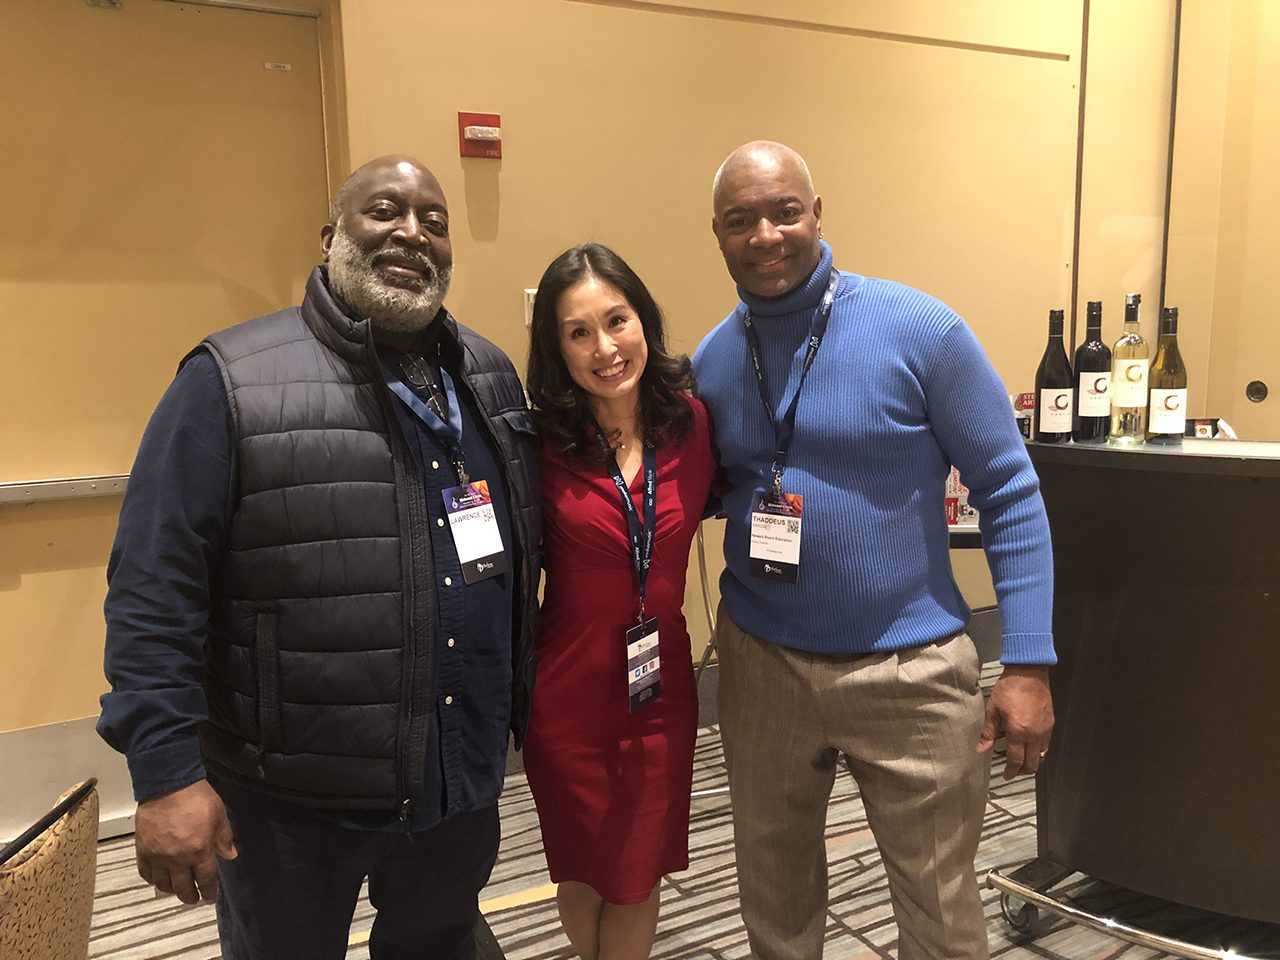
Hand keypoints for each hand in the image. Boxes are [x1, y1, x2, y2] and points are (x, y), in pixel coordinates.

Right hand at [134, 779, 236, 903]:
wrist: (167, 785)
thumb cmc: (198, 798)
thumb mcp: (219, 815)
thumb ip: (224, 838)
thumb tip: (230, 856)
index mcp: (200, 851)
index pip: (205, 879)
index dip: (208, 892)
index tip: (210, 898)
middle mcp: (178, 859)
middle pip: (183, 888)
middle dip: (190, 897)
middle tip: (194, 898)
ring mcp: (158, 856)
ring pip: (163, 884)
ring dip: (171, 890)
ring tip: (177, 890)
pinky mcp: (142, 850)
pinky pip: (145, 873)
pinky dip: (152, 879)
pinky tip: (157, 879)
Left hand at [976, 665, 1053, 780]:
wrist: (1029, 673)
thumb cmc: (1008, 689)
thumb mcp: (993, 709)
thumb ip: (988, 732)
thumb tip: (981, 750)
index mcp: (1018, 732)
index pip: (1016, 760)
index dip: (1011, 771)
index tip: (1005, 776)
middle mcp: (1035, 735)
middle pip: (1032, 763)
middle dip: (1022, 771)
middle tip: (1013, 771)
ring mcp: (1045, 730)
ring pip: (1041, 756)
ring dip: (1031, 762)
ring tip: (1021, 761)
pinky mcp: (1051, 724)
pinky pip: (1046, 745)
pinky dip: (1038, 751)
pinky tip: (1029, 747)